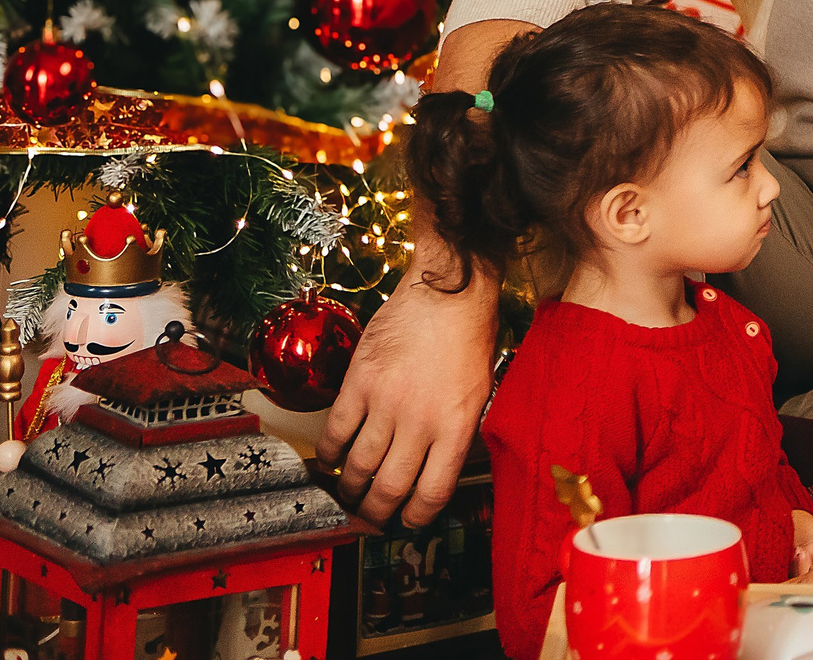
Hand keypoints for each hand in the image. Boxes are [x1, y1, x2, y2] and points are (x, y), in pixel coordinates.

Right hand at [317, 198, 497, 526]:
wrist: (450, 289)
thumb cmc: (472, 334)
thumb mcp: (481, 389)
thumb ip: (458, 430)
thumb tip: (438, 465)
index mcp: (457, 427)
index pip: (433, 492)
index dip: (417, 516)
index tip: (407, 522)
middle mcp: (421, 421)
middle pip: (390, 487)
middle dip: (377, 513)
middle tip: (370, 520)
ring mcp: (387, 403)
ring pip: (359, 466)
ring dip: (349, 488)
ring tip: (348, 495)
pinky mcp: (359, 383)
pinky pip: (337, 431)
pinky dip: (331, 452)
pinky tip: (332, 458)